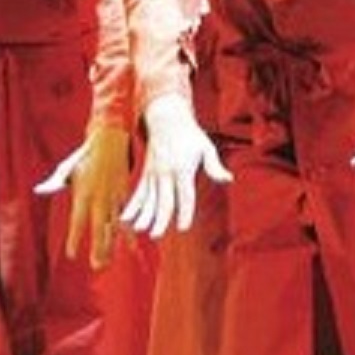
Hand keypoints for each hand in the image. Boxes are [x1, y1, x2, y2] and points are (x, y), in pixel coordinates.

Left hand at [33, 124, 132, 266]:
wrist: (111, 143)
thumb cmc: (85, 157)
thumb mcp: (67, 169)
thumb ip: (54, 182)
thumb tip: (39, 190)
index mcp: (84, 194)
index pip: (78, 222)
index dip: (75, 239)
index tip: (71, 254)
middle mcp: (101, 199)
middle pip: (100, 229)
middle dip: (98, 248)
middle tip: (96, 265)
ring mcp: (115, 199)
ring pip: (115, 227)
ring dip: (112, 246)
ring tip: (108, 262)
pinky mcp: (126, 197)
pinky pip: (127, 220)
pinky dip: (128, 234)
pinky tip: (130, 248)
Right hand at [121, 94, 230, 237]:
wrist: (166, 119)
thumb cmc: (191, 135)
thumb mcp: (207, 148)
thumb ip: (215, 166)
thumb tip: (229, 179)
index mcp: (182, 169)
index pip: (184, 195)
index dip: (184, 212)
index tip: (183, 227)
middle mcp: (165, 173)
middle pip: (163, 200)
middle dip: (159, 219)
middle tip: (156, 235)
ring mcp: (154, 173)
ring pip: (148, 198)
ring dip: (143, 215)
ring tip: (139, 230)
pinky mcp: (146, 173)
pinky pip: (138, 192)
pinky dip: (132, 206)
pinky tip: (125, 219)